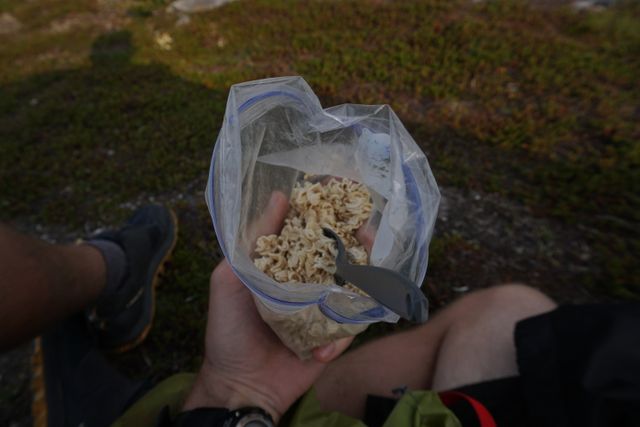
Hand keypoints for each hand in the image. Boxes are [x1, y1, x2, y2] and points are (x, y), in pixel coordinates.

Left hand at [183, 192, 352, 421]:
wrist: (239, 384)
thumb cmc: (228, 329)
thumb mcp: (230, 278)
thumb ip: (255, 240)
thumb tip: (279, 196)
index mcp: (285, 263)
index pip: (310, 228)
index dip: (328, 209)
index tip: (343, 187)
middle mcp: (309, 280)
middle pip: (343, 251)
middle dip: (359, 238)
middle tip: (367, 230)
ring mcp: (325, 307)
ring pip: (358, 285)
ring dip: (369, 278)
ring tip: (371, 274)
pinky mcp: (336, 335)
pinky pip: (351, 327)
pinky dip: (339, 337)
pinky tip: (319, 351)